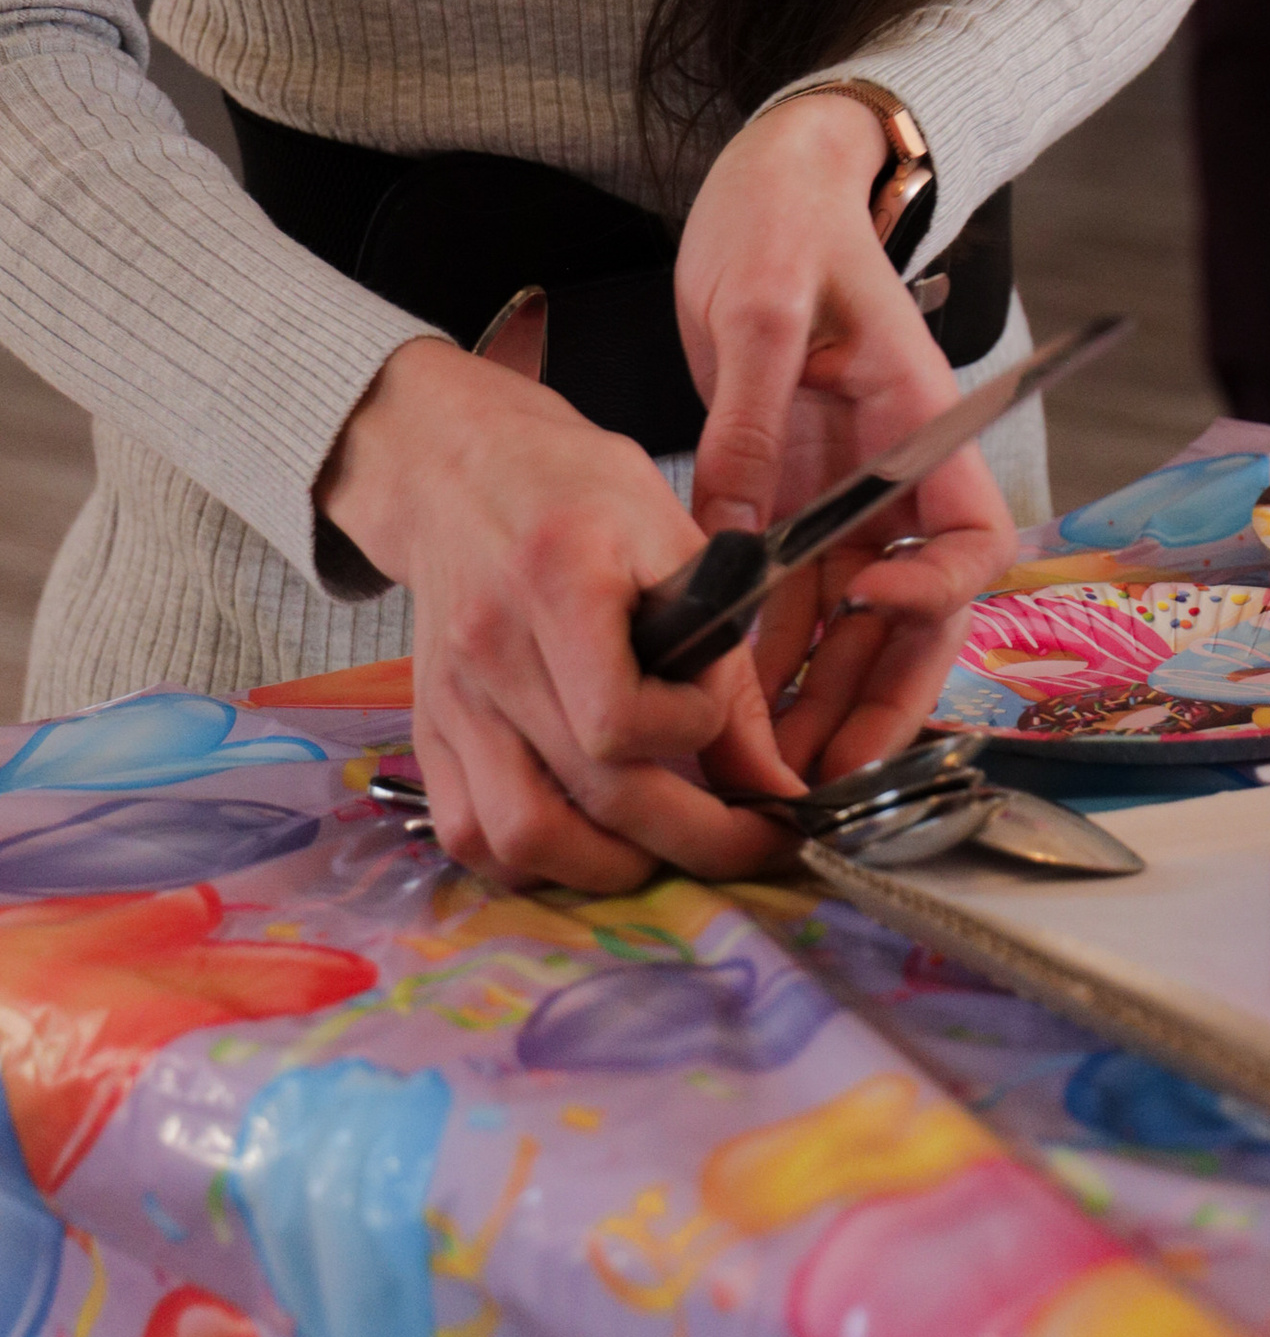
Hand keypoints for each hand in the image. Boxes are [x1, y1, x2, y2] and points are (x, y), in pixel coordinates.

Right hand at [321, 338, 799, 893]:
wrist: (462, 468)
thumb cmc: (582, 492)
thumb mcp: (673, 539)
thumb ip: (722, 663)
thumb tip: (774, 786)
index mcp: (556, 578)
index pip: (615, 717)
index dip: (687, 732)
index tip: (716, 712)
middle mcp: (488, 651)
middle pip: (585, 794)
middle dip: (690, 840)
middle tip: (751, 847)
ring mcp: (448, 700)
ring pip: (518, 838)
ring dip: (605, 868)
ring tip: (663, 851)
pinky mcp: (427, 731)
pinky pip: (468, 834)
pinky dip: (532, 861)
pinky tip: (586, 839)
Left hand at [677, 91, 1013, 783]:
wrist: (772, 177)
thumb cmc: (785, 222)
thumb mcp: (762, 309)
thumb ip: (749, 428)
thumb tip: (727, 545)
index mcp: (922, 422)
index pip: (970, 542)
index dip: (934, 597)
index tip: (868, 608)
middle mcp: (897, 474)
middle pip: (912, 620)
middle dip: (870, 705)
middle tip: (809, 782)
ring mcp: (846, 491)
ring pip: (850, 628)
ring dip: (814, 703)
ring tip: (758, 779)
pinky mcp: (793, 496)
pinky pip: (792, 600)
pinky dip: (766, 661)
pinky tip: (720, 714)